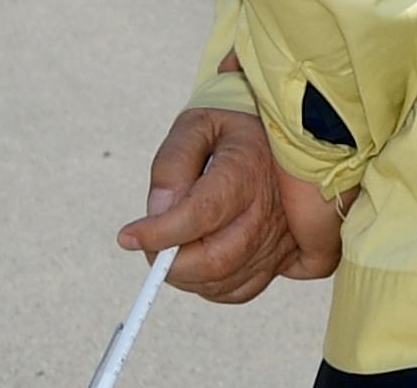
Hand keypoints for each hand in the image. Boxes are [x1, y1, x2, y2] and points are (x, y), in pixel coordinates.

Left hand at [116, 106, 349, 300]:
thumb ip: (172, 163)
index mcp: (247, 169)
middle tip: (151, 244)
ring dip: (188, 276)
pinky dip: (212, 286)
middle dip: (171, 263)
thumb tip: (157, 211)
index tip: (128, 236)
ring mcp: (281, 235)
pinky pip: (243, 289)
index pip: (201, 213)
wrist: (288, 129)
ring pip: (226, 280)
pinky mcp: (284, 255)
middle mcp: (271, 208)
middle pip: (216, 258)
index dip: (159, 233)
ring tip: (173, 249)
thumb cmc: (235, 126)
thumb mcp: (197, 126)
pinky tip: (200, 263)